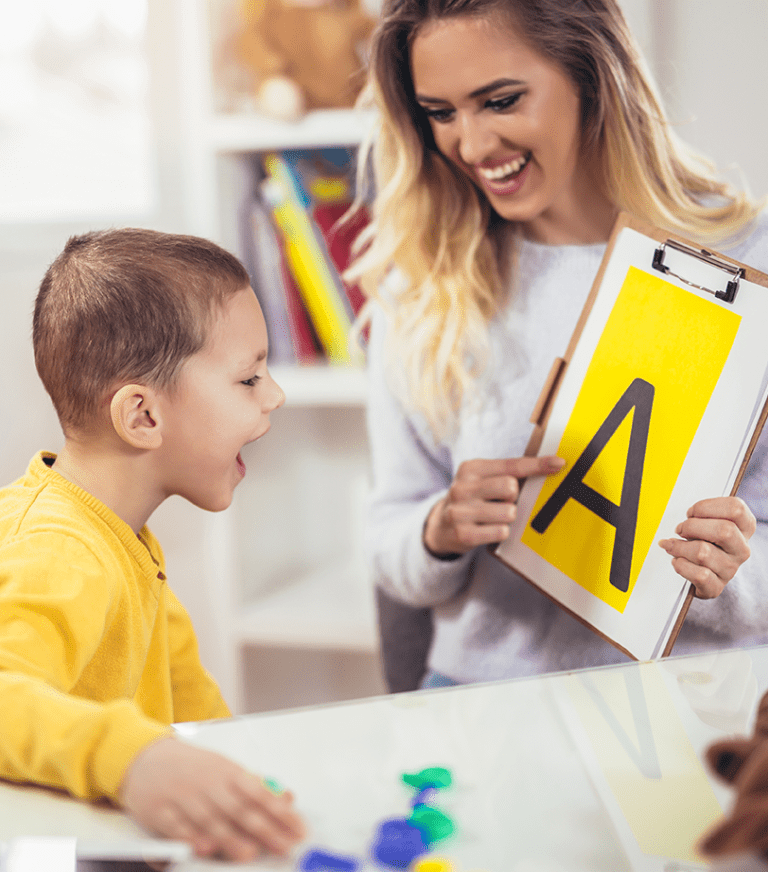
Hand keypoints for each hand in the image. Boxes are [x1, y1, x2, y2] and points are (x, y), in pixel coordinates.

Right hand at [119, 737, 305, 861]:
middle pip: (239, 808)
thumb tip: (287, 797)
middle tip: (284, 845)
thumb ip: (255, 786)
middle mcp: (207, 783)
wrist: (145, 758)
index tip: (298, 828)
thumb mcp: (225, 769)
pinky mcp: (159, 811)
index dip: (280, 811)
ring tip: (250, 853)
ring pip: (210, 819)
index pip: (260, 792)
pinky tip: (204, 848)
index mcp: (227, 771)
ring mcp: (183, 796)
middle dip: (264, 828)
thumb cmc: (192, 768)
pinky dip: (190, 838)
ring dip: (230, 837)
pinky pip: (176, 826)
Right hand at [424, 455, 564, 556]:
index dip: (537, 465)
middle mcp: (462, 487)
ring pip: (508, 512)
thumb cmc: (473, 499)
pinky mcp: (462, 534)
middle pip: (510, 487)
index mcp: (470, 468)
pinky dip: (501, 532)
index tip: (559, 463)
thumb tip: (551, 465)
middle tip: (502, 501)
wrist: (440, 526)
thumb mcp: (482, 480)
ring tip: (494, 517)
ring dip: (508, 517)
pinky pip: (501, 532)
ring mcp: (460, 511)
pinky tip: (488, 529)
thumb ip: (508, 473)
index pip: (511, 465)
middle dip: (513, 497)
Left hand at [658, 496, 755, 597]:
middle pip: (724, 530)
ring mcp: (730, 569)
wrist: (703, 574)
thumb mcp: (709, 522)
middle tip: (679, 529)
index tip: (691, 512)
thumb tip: (686, 514)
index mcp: (744, 528)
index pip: (735, 508)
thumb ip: (703, 514)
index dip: (707, 507)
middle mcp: (741, 549)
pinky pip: (699, 575)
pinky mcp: (716, 587)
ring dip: (680, 546)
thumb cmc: (704, 541)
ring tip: (672, 545)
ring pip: (703, 553)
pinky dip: (681, 566)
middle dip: (692, 526)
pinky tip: (677, 561)